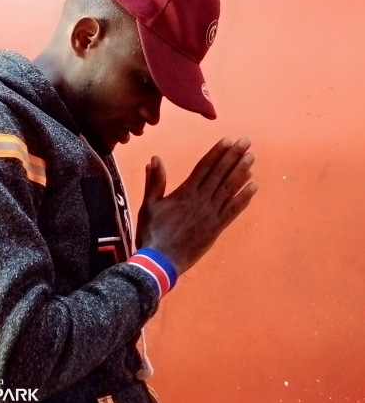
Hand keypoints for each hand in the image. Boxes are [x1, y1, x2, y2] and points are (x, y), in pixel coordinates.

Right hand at [135, 137, 257, 274]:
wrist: (160, 262)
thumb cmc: (151, 233)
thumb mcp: (148, 205)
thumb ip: (154, 182)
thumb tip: (155, 159)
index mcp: (184, 192)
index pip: (204, 167)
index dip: (217, 153)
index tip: (228, 140)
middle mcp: (201, 200)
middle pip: (220, 173)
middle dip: (233, 156)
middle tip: (246, 142)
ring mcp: (211, 214)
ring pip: (229, 188)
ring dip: (241, 172)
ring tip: (252, 158)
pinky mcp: (217, 228)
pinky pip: (233, 209)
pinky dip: (244, 197)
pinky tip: (254, 186)